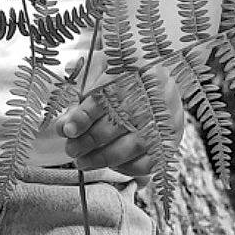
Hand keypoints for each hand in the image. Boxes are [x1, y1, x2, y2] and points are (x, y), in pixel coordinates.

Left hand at [60, 64, 184, 181]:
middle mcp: (151, 95)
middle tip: (71, 149)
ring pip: (131, 146)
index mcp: (131, 71)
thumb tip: (63, 125)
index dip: (82, 117)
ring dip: (102, 158)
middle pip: (115, 124)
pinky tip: (111, 164)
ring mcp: (164, 118)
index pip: (104, 98)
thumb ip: (80, 91)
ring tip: (83, 161)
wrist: (160, 71)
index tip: (66, 130)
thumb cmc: (123, 72)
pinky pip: (149, 160)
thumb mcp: (100, 67)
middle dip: (87, 141)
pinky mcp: (171, 136)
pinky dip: (127, 167)